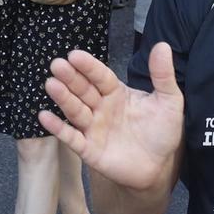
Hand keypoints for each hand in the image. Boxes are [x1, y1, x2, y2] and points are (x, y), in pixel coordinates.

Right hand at [39, 44, 184, 190]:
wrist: (160, 167)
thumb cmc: (162, 132)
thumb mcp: (169, 101)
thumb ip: (163, 75)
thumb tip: (162, 45)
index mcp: (117, 93)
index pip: (101, 76)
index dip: (88, 66)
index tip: (74, 54)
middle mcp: (101, 108)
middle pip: (83, 90)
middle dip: (70, 78)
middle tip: (57, 65)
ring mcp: (93, 129)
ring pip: (75, 110)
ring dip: (62, 98)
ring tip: (51, 84)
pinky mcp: (89, 150)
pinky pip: (71, 138)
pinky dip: (57, 128)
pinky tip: (44, 116)